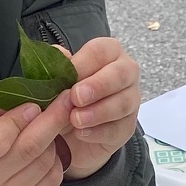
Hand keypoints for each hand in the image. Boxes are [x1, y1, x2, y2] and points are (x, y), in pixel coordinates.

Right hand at [0, 95, 74, 185]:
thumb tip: (36, 98)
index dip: (19, 120)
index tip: (32, 104)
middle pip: (27, 151)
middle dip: (51, 121)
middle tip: (64, 102)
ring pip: (44, 163)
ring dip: (52, 140)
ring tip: (45, 129)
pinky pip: (53, 179)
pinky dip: (56, 159)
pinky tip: (46, 150)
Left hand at [60, 36, 140, 179]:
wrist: (66, 132)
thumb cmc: (63, 97)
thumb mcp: (55, 81)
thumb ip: (57, 66)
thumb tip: (60, 55)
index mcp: (107, 53)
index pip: (101, 51)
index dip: (83, 64)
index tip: (67, 79)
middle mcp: (124, 73)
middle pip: (120, 74)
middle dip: (97, 86)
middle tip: (76, 98)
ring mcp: (130, 100)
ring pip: (123, 103)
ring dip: (98, 112)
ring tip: (75, 119)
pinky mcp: (127, 126)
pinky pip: (119, 128)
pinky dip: (99, 132)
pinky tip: (82, 133)